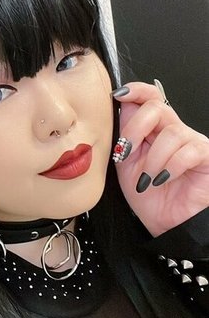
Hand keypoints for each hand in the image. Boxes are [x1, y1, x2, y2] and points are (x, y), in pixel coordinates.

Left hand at [112, 81, 208, 236]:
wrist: (170, 226)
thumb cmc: (152, 199)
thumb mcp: (127, 167)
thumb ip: (123, 139)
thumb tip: (118, 111)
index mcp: (154, 131)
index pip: (149, 97)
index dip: (135, 91)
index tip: (117, 95)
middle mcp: (174, 131)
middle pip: (157, 106)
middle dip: (135, 128)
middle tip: (127, 152)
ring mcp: (192, 142)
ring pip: (171, 131)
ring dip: (152, 158)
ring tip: (146, 179)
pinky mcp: (206, 156)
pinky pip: (188, 150)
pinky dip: (170, 166)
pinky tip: (161, 180)